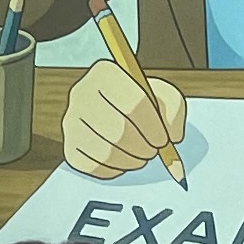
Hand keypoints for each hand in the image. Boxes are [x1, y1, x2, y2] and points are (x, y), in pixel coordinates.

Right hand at [62, 60, 187, 178]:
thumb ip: (174, 111)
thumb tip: (171, 137)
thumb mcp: (164, 95)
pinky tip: (123, 162)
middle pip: (117, 130)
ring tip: (141, 156)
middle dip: (143, 147)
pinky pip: (91, 167)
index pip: (132, 104)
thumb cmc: (143, 101)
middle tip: (153, 152)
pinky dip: (113, 170)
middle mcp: (81, 94)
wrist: (117, 108)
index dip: (153, 127)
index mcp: (106, 73)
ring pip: (105, 152)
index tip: (164, 140)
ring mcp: (71, 121)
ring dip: (131, 161)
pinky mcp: (69, 146)